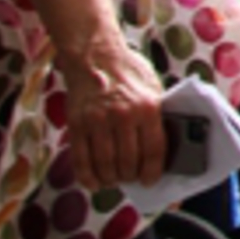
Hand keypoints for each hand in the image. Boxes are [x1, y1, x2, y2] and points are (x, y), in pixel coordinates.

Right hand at [59, 43, 168, 191]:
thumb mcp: (153, 89)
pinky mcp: (77, 124)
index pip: (154, 150)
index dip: (152, 171)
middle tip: (131, 179)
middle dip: (130, 176)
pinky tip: (94, 182)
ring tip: (114, 180)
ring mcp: (97, 121)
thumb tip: (162, 149)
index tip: (150, 180)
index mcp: (147, 107)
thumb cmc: (127, 72)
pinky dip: (88, 176)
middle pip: (128, 161)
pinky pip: (81, 159)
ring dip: (111, 179)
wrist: (95, 56)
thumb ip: (157, 116)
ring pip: (105, 164)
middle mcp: (123, 116)